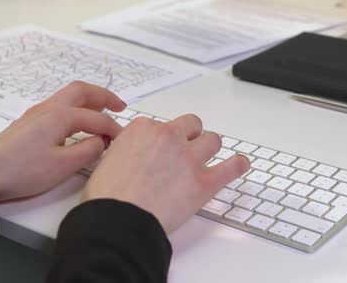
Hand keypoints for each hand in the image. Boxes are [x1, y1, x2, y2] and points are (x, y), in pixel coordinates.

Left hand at [0, 81, 124, 202]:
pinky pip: (60, 106)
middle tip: (121, 107)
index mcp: (60, 116)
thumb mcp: (63, 165)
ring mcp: (37, 113)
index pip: (97, 119)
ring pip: (69, 97)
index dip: (114, 129)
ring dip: (90, 100)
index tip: (125, 140)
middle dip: (104, 96)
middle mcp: (49, 108)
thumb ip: (89, 151)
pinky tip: (80, 123)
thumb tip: (102, 142)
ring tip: (104, 112)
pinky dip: (77, 108)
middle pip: (81, 91)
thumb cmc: (24, 170)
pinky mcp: (30, 123)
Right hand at [82, 114, 249, 233]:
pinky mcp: (204, 182)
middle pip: (191, 125)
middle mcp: (169, 137)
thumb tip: (136, 157)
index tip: (160, 151)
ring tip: (204, 160)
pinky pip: (231, 167)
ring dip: (209, 149)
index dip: (162, 140)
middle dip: (189, 137)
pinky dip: (237, 165)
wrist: (117, 221)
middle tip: (183, 153)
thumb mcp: (107, 161)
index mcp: (143, 129)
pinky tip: (239, 164)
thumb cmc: (107, 197)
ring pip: (212, 140)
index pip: (161, 125)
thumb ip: (128, 150)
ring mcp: (189, 158)